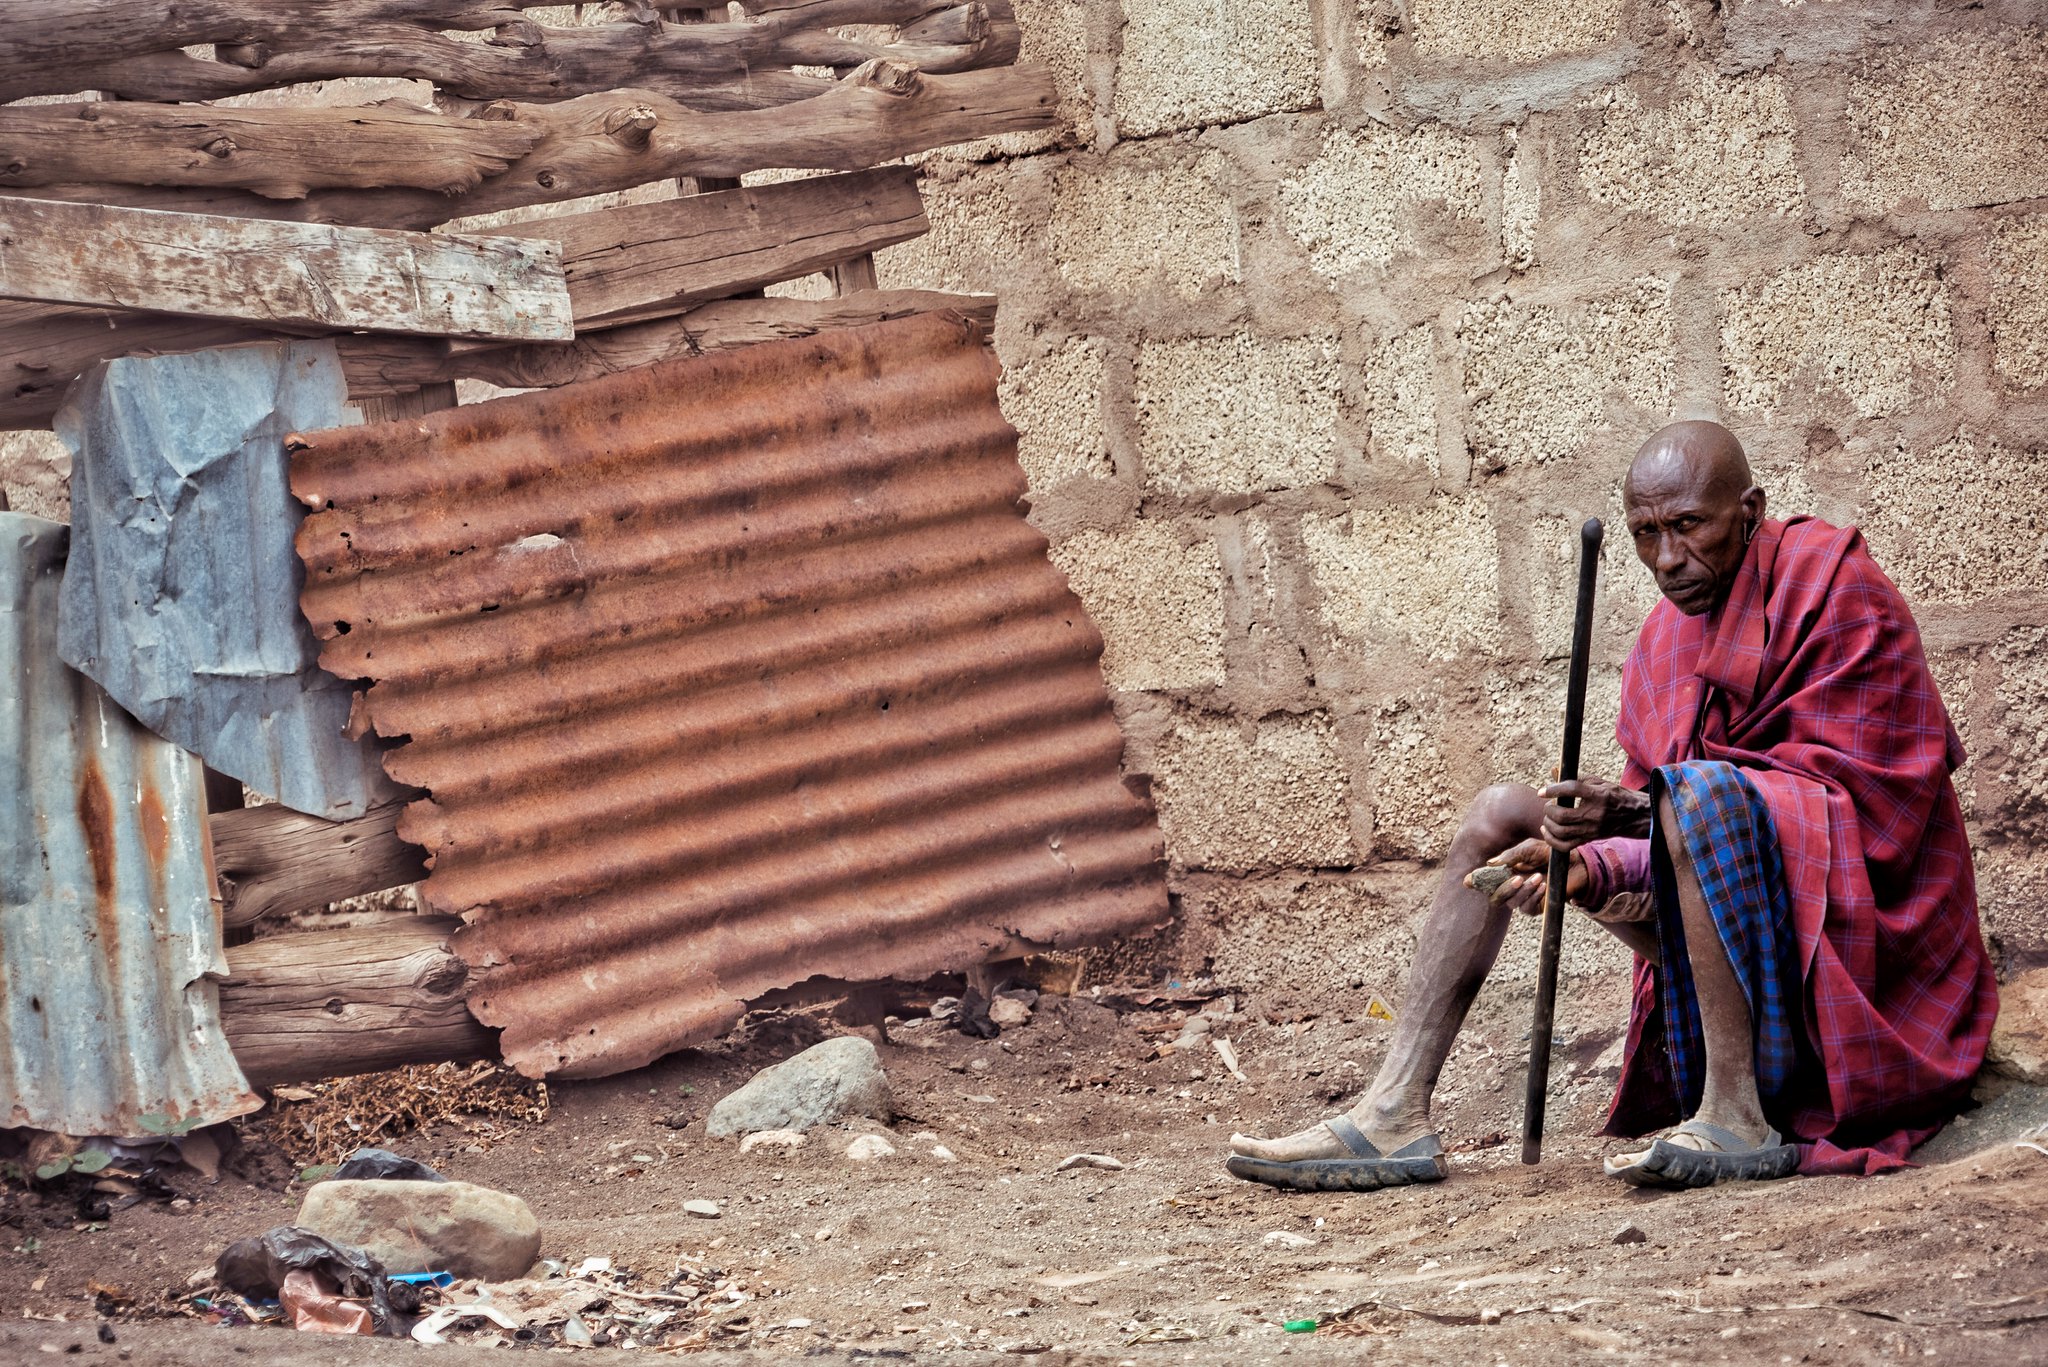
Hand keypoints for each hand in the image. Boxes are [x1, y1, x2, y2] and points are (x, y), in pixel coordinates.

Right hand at [1466, 837, 1587, 915]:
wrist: (1572, 863)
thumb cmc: (1547, 854)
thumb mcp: (1528, 848)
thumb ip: (1510, 856)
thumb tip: (1490, 864)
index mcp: (1503, 872)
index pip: (1483, 881)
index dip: (1473, 882)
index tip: (1468, 881)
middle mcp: (1509, 887)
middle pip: (1494, 898)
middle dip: (1504, 889)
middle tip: (1517, 878)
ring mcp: (1521, 898)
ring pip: (1511, 903)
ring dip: (1523, 891)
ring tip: (1537, 878)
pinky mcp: (1535, 907)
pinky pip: (1526, 907)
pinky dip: (1533, 896)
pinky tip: (1542, 886)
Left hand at [1540, 775, 1651, 849]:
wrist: (1635, 816)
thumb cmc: (1615, 795)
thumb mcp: (1599, 782)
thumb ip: (1576, 777)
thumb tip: (1553, 770)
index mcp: (1598, 795)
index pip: (1572, 790)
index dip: (1553, 789)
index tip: (1542, 791)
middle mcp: (1594, 814)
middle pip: (1563, 815)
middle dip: (1549, 809)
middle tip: (1548, 804)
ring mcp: (1591, 829)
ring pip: (1561, 831)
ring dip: (1548, 823)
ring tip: (1548, 816)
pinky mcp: (1589, 839)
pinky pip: (1565, 846)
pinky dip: (1551, 840)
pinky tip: (1547, 830)